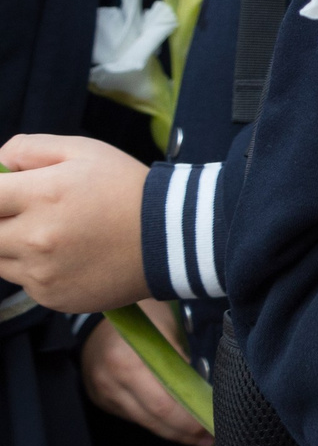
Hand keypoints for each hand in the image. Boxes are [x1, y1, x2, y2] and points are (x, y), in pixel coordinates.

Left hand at [0, 134, 150, 310]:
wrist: (171, 237)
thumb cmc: (126, 187)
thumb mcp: (84, 150)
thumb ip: (28, 149)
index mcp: (42, 195)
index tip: (4, 191)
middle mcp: (35, 238)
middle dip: (0, 218)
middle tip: (24, 210)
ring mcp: (40, 272)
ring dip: (11, 243)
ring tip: (51, 231)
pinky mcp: (49, 296)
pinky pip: (21, 280)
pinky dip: (34, 267)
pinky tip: (67, 254)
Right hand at [82, 300, 210, 445]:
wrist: (99, 317)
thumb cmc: (142, 317)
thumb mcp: (167, 329)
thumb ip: (180, 359)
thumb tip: (203, 389)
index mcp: (128, 363)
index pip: (163, 403)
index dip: (189, 419)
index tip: (212, 424)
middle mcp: (111, 382)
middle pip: (153, 418)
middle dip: (184, 432)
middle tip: (209, 437)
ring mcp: (103, 393)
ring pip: (144, 421)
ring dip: (172, 431)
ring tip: (198, 435)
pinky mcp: (102, 399)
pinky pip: (134, 416)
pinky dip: (155, 421)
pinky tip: (174, 424)